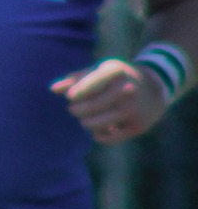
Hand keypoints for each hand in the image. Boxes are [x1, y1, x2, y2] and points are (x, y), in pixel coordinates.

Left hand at [53, 60, 169, 145]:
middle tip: (74, 109)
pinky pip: (106, 137)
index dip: (76, 93)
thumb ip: (76, 78)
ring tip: (85, 118)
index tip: (70, 97)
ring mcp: (133, 109)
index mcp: (115, 72)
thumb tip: (53, 89)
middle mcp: (127, 90)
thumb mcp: (100, 70)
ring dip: (84, 123)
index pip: (90, 84)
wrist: (155, 87)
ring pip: (94, 124)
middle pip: (88, 107)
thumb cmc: (118, 77)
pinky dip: (98, 134)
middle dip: (75, 110)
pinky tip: (100, 128)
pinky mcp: (138, 126)